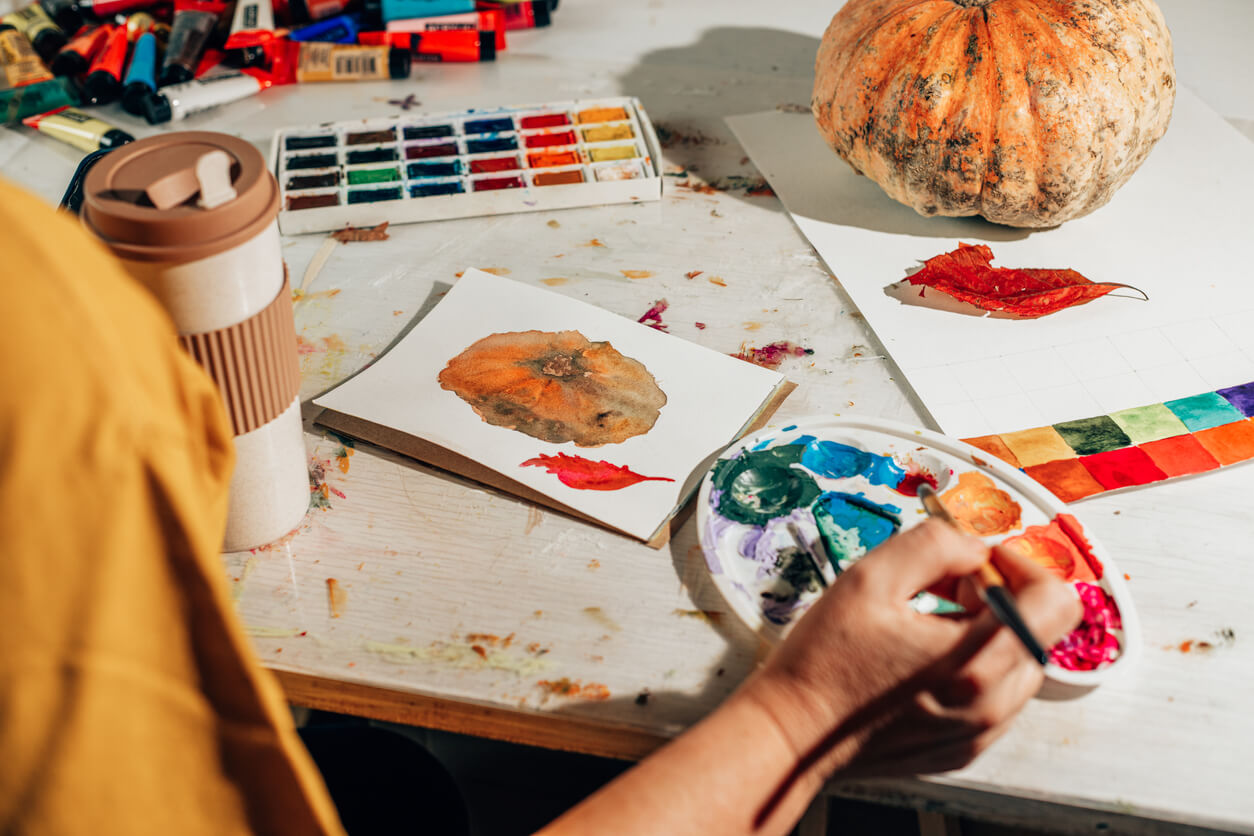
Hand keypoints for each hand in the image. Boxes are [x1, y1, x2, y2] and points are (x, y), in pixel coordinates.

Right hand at [742, 519, 1082, 781]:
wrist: (792, 735)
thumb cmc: (822, 663)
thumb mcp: (870, 578)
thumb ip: (935, 545)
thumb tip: (973, 546)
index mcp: (975, 660)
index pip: (1056, 602)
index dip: (1021, 567)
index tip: (979, 563)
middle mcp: (990, 704)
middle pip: (1035, 629)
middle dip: (995, 597)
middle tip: (939, 587)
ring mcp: (980, 733)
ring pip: (1016, 663)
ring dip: (984, 632)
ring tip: (924, 624)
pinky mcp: (964, 749)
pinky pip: (993, 697)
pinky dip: (970, 668)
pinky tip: (918, 659)